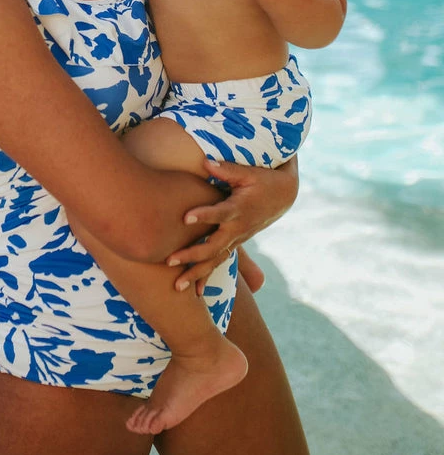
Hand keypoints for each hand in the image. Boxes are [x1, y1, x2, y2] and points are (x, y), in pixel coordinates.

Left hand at [166, 156, 298, 294]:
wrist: (283, 196)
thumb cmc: (263, 180)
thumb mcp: (249, 172)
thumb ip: (226, 169)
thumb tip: (205, 162)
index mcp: (239, 209)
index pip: (220, 214)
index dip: (204, 215)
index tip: (185, 217)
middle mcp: (237, 228)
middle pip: (214, 246)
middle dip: (192, 255)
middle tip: (169, 260)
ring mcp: (237, 238)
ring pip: (215, 260)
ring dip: (196, 274)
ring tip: (176, 287)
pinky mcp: (235, 243)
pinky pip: (220, 263)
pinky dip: (207, 276)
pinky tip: (195, 292)